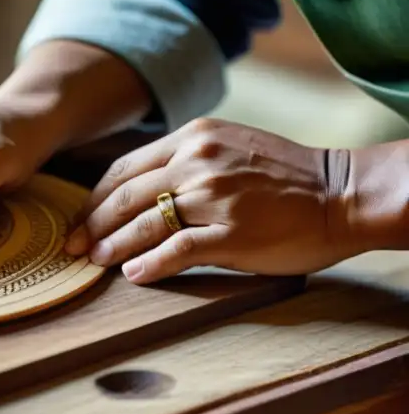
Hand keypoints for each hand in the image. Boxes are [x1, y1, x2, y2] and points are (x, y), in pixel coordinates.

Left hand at [65, 117, 354, 282]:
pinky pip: (177, 249)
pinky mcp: (232, 231)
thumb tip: (138, 191)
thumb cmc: (284, 176)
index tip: (81, 219)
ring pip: (143, 222)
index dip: (96, 198)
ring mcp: (213, 196)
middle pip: (125, 195)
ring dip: (112, 246)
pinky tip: (132, 275)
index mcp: (192, 139)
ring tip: (94, 262)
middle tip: (73, 246)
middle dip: (92, 224)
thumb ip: (183, 161)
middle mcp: (196, 161)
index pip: (124, 169)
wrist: (341, 193)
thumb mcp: (227, 147)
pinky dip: (149, 264)